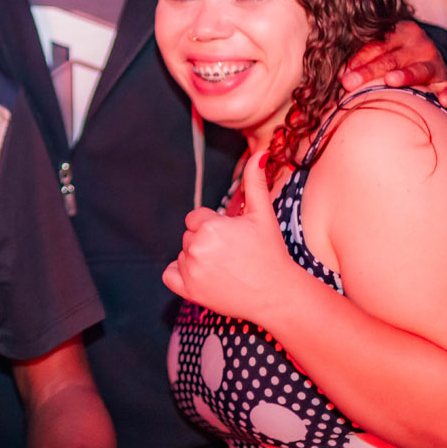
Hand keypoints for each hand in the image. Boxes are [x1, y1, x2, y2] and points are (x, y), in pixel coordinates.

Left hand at [163, 154, 296, 322]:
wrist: (276, 295)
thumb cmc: (270, 253)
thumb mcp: (263, 214)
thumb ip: (255, 182)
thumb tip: (260, 152)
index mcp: (210, 226)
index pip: (196, 218)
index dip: (215, 226)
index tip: (233, 238)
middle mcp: (196, 247)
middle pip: (189, 235)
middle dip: (207, 241)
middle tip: (232, 254)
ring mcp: (191, 271)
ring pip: (183, 253)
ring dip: (197, 258)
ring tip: (224, 267)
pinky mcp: (188, 291)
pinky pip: (169, 274)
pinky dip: (181, 274)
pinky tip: (202, 275)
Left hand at [341, 20, 446, 108]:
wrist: (430, 59)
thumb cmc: (396, 56)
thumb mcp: (382, 49)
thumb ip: (362, 57)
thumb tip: (337, 76)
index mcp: (399, 32)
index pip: (376, 46)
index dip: (358, 59)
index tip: (342, 73)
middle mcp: (419, 45)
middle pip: (391, 59)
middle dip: (369, 71)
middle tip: (349, 83)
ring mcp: (436, 63)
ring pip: (420, 69)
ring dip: (406, 75)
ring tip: (391, 81)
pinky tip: (444, 101)